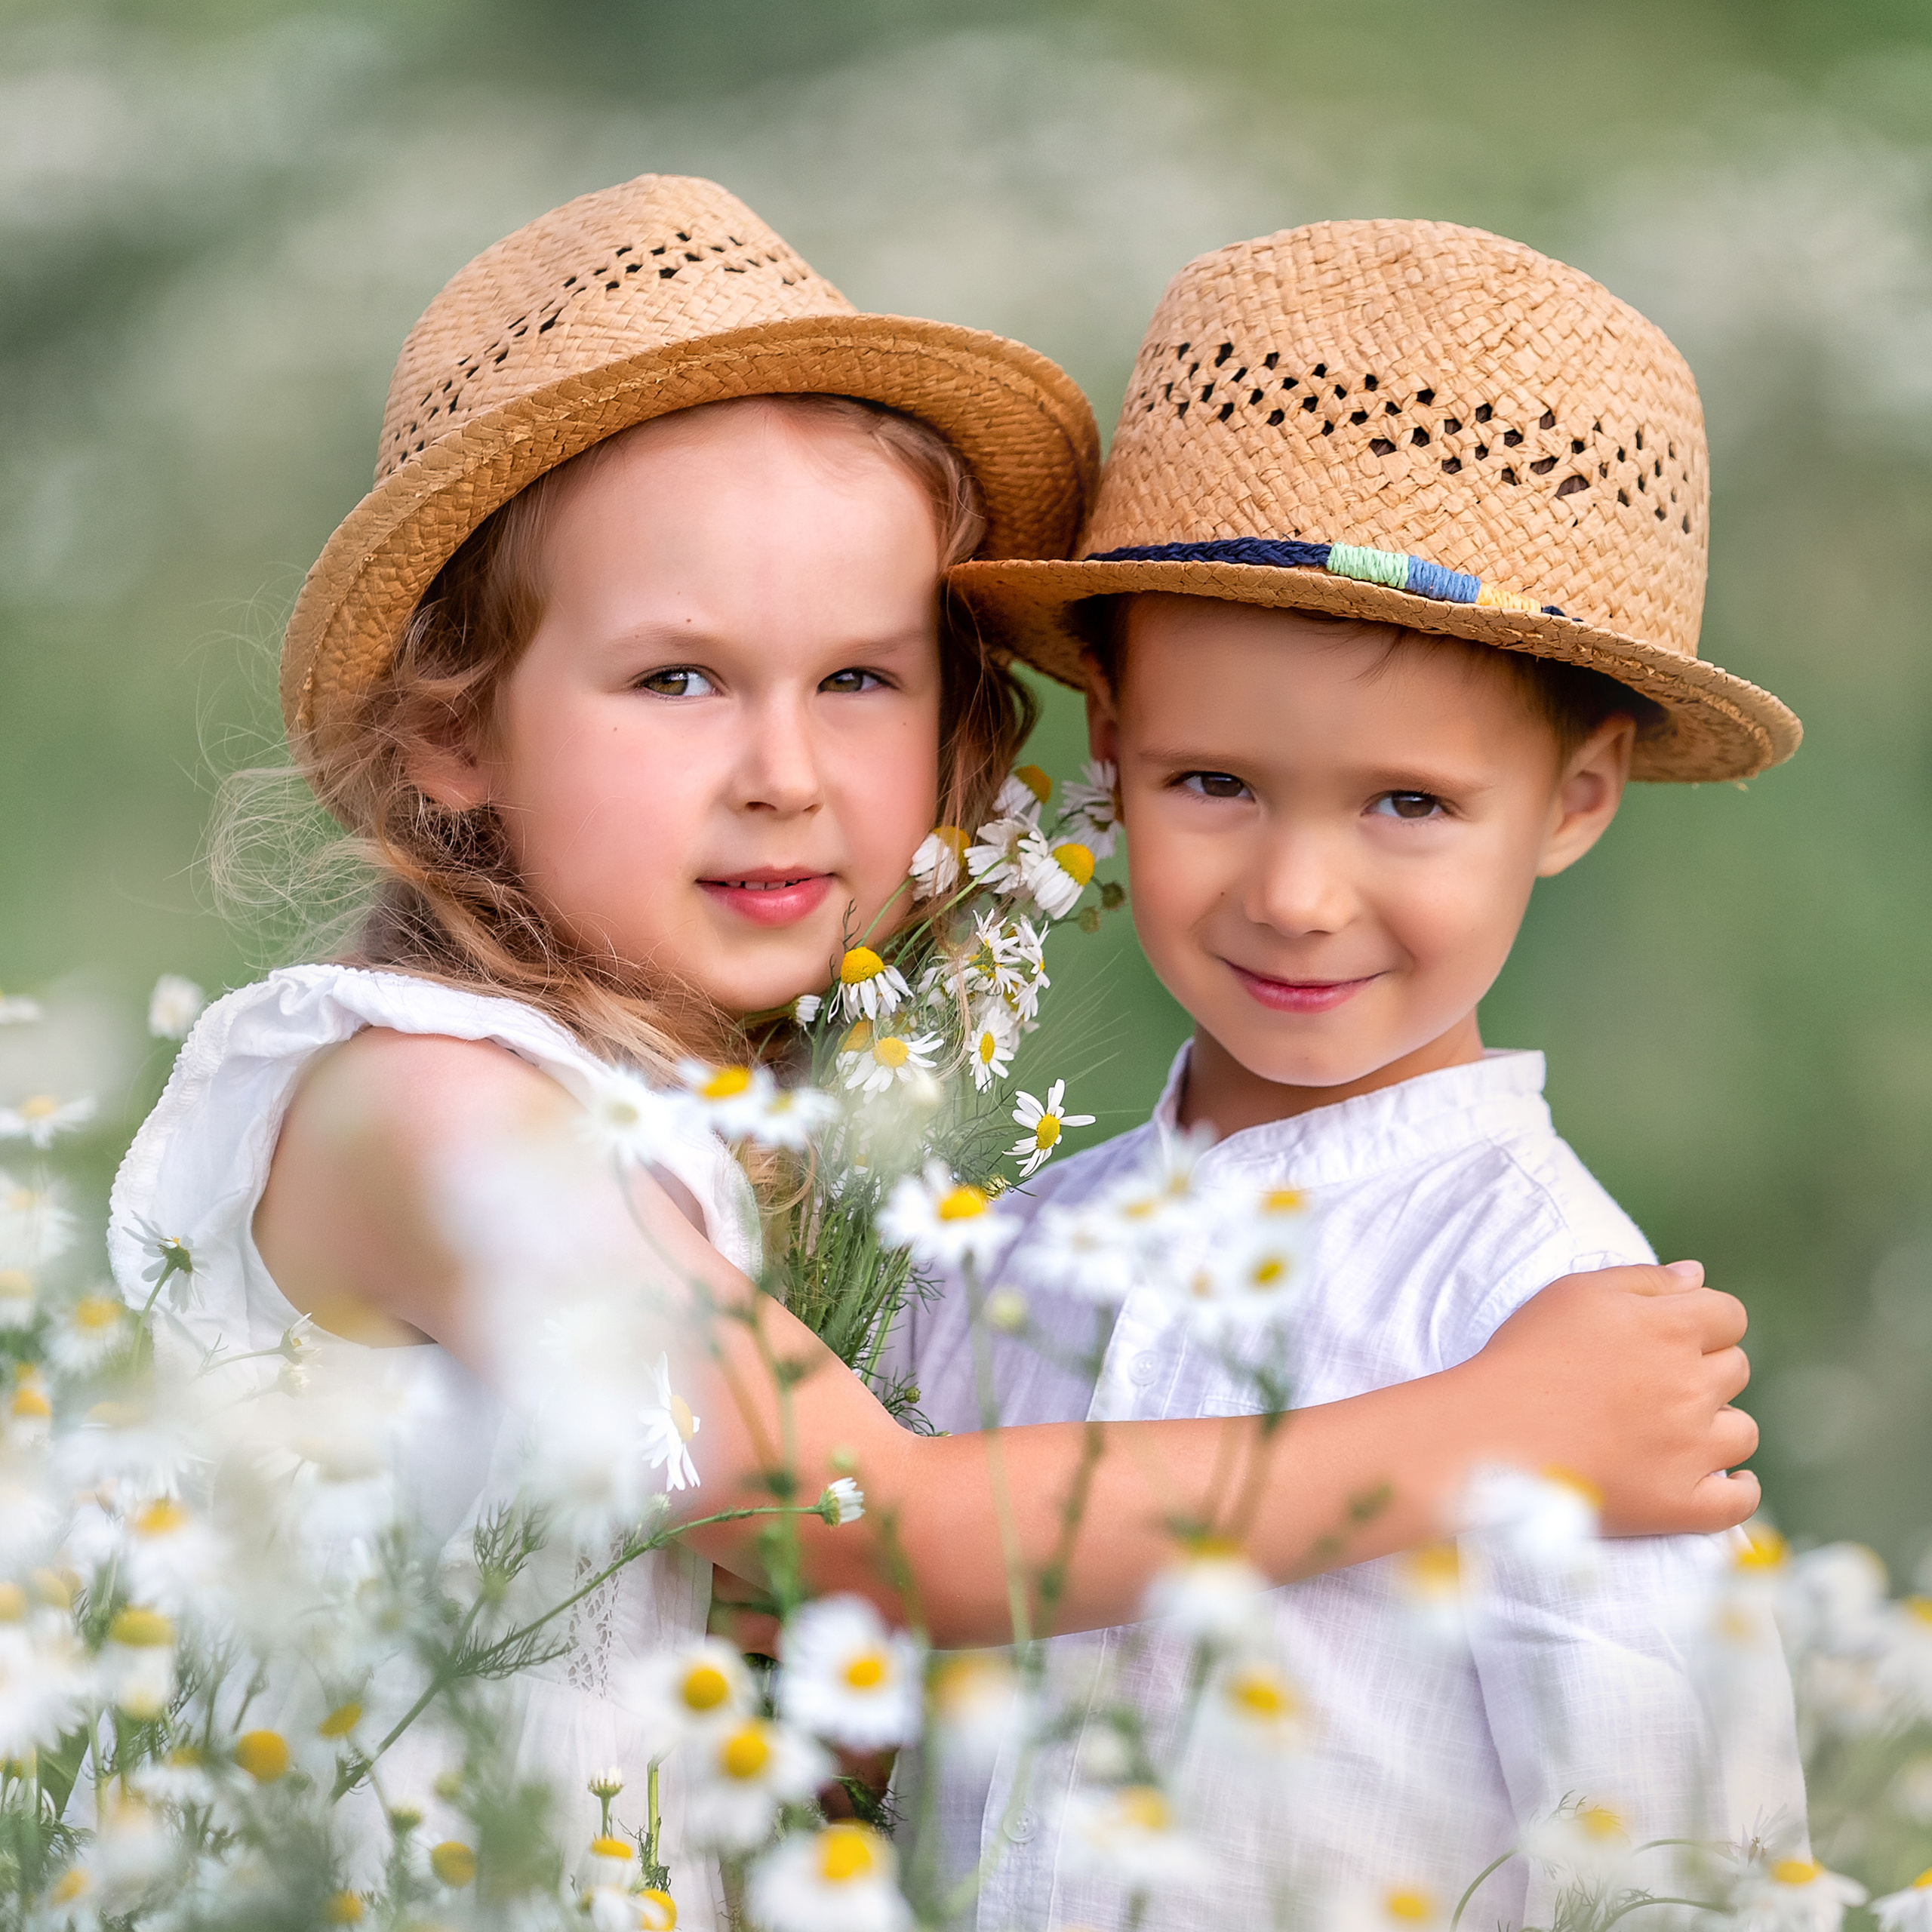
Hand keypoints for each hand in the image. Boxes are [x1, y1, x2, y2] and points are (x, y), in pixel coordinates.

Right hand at [1467, 1259, 1758, 1536]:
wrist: (1490, 1434)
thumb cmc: (1525, 1355)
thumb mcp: (1575, 1293)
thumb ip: (1643, 1279)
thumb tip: (1696, 1276)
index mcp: (1672, 1328)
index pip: (1729, 1315)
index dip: (1703, 1321)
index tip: (1668, 1335)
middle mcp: (1693, 1385)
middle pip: (1735, 1369)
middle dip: (1703, 1369)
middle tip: (1653, 1381)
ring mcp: (1692, 1449)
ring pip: (1742, 1431)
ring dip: (1717, 1425)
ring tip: (1672, 1428)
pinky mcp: (1681, 1503)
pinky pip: (1740, 1501)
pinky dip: (1738, 1489)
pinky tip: (1722, 1477)